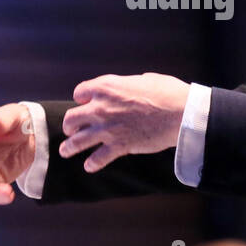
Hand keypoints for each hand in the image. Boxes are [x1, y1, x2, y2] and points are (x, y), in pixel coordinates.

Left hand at [59, 73, 189, 173]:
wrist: (180, 113)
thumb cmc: (167, 93)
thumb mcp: (143, 79)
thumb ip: (127, 85)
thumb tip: (128, 88)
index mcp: (106, 87)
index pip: (79, 92)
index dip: (82, 98)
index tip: (85, 103)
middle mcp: (101, 108)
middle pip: (71, 118)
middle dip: (69, 124)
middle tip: (71, 128)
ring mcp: (107, 129)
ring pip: (77, 141)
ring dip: (69, 147)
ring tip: (65, 151)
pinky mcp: (118, 146)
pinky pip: (98, 158)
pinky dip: (92, 164)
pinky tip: (89, 166)